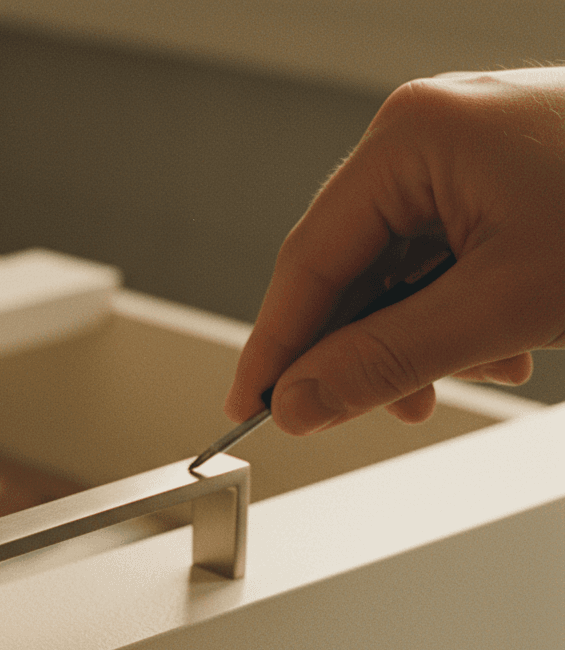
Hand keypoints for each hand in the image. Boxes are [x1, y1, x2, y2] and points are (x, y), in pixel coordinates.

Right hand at [225, 67, 564, 433]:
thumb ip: (386, 362)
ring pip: (396, 272)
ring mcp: (461, 152)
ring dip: (416, 341)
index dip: (275, 344)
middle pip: (349, 268)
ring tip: (462, 379)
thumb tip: (298, 405)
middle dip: (361, 349)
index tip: (250, 406)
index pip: (309, 260)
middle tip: (363, 412)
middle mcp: (424, 134)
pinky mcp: (495, 177)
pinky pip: (440, 259)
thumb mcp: (503, 307)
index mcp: (410, 137)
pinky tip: (496, 348)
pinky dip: (454, 315)